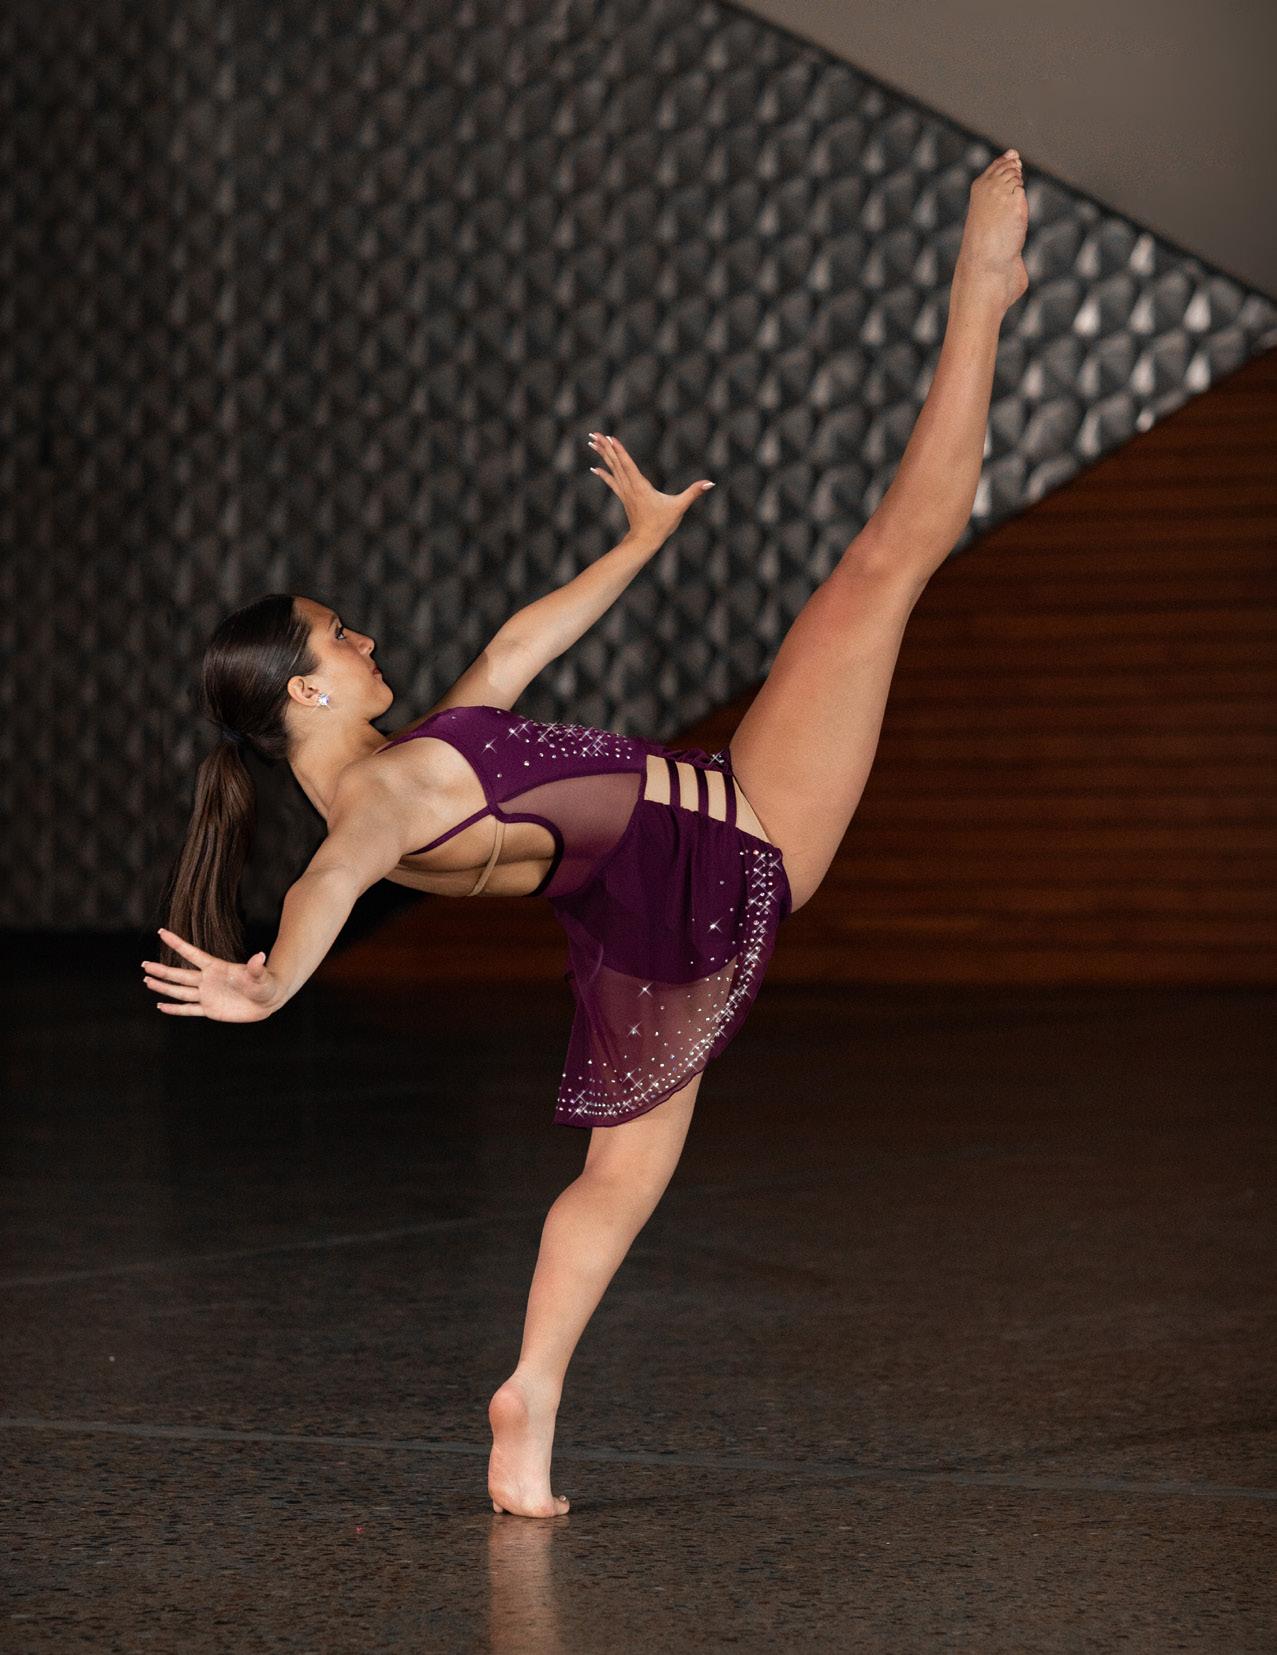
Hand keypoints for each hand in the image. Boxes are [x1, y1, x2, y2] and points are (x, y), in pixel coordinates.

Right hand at [141, 928, 282, 1021]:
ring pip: (180, 991)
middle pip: (180, 974)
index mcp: (216, 967)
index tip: (162, 932)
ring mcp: (207, 995)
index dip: (178, 944)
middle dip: (161, 970)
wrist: (268, 1001)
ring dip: (163, 987)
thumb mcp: (261, 975)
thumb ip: (256, 967)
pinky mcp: (209, 1010)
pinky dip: (174, 1009)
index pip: (193, 954)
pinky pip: (188, 1010)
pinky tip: (160, 1006)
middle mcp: (207, 980)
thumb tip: (260, 956)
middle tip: (144, 965)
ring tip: (147, 980)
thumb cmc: (265, 984)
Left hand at [588, 432, 713, 541]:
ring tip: (593, 442)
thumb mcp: (679, 507)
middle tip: (595, 434)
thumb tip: (710, 483)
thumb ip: (694, 493)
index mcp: (641, 486)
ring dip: (603, 455)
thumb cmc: (662, 525)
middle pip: (616, 463)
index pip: (628, 464)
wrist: (645, 541)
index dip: (620, 451)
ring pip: (612, 469)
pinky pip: (611, 482)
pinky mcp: (624, 497)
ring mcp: (625, 492)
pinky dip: (603, 474)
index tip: (610, 438)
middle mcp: (630, 487)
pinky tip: (594, 467)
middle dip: (605, 447)